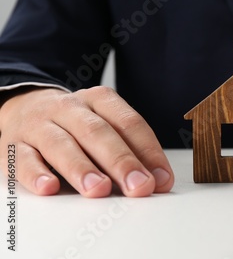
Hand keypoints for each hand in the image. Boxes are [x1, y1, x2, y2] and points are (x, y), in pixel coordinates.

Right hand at [0, 86, 173, 196]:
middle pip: (98, 132)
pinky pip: (23, 159)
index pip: (129, 123)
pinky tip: (50, 188)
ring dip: (82, 168)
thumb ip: (133, 151)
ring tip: (99, 189)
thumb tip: (159, 181)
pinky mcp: (14, 145)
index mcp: (100, 100)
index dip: (148, 151)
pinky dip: (36, 174)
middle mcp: (70, 108)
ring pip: (61, 144)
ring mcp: (40, 125)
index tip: (161, 179)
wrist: (25, 106)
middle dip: (121, 161)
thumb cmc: (77, 124)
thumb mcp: (106, 126)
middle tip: (139, 186)